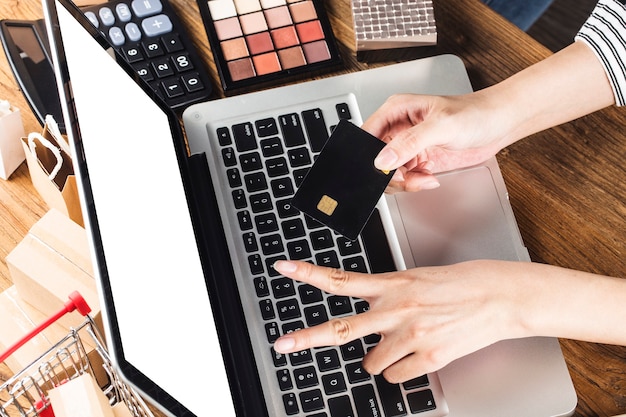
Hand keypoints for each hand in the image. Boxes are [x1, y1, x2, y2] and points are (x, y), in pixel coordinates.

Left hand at [272, 259, 532, 382]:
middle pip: (340, 329)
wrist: (500, 297)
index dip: (308, 274)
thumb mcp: (417, 278)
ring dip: (379, 360)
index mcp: (392, 284)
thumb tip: (372, 318)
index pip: (340, 279)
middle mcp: (395, 310)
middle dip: (306, 338)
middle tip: (282, 344)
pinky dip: (401, 372)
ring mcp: (410, 336)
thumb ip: (389, 295)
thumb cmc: (461, 283)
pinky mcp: (429, 358)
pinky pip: (397, 378)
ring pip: (370, 364)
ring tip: (400, 346)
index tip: (284, 268)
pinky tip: (417, 356)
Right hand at [362, 93, 510, 192]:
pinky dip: (414, 184)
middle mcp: (398, 128)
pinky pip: (404, 178)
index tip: (385, 169)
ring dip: (404, 181)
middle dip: (390, 173)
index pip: (367, 135)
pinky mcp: (418, 159)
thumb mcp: (441, 126)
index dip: (371, 155)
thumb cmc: (475, 113)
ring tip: (424, 177)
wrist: (498, 125)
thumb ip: (410, 142)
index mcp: (396, 111)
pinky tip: (429, 177)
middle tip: (408, 177)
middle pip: (376, 159)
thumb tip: (384, 159)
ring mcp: (408, 145)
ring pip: (389, 172)